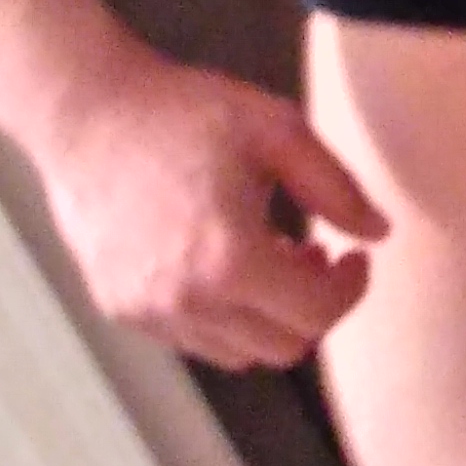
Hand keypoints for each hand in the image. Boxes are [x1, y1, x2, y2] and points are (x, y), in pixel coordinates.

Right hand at [39, 49, 388, 368]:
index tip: (353, 253)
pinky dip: (223, 317)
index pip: (317, 314)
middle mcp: (187, 302)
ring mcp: (148, 312)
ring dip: (267, 316)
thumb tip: (379, 234)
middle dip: (312, 305)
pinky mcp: (120, 308)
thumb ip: (337, 188)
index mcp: (231, 260)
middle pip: (283, 347)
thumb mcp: (277, 131)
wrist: (86, 112)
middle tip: (314, 254)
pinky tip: (219, 263)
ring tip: (267, 256)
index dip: (350, 287)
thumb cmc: (185, 112)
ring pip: (239, 353)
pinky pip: (194, 340)